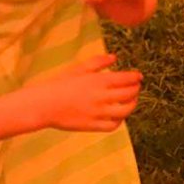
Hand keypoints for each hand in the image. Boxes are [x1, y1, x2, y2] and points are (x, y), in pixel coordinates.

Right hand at [28, 54, 142, 131]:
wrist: (44, 104)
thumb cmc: (60, 84)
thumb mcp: (79, 69)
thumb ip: (98, 62)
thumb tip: (115, 57)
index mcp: (99, 81)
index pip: (126, 79)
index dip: (135, 78)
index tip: (139, 77)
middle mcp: (101, 97)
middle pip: (128, 94)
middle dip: (136, 90)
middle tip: (136, 87)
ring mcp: (98, 113)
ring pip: (125, 111)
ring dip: (132, 105)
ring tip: (132, 101)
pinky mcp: (93, 126)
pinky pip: (113, 125)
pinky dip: (120, 121)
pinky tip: (119, 115)